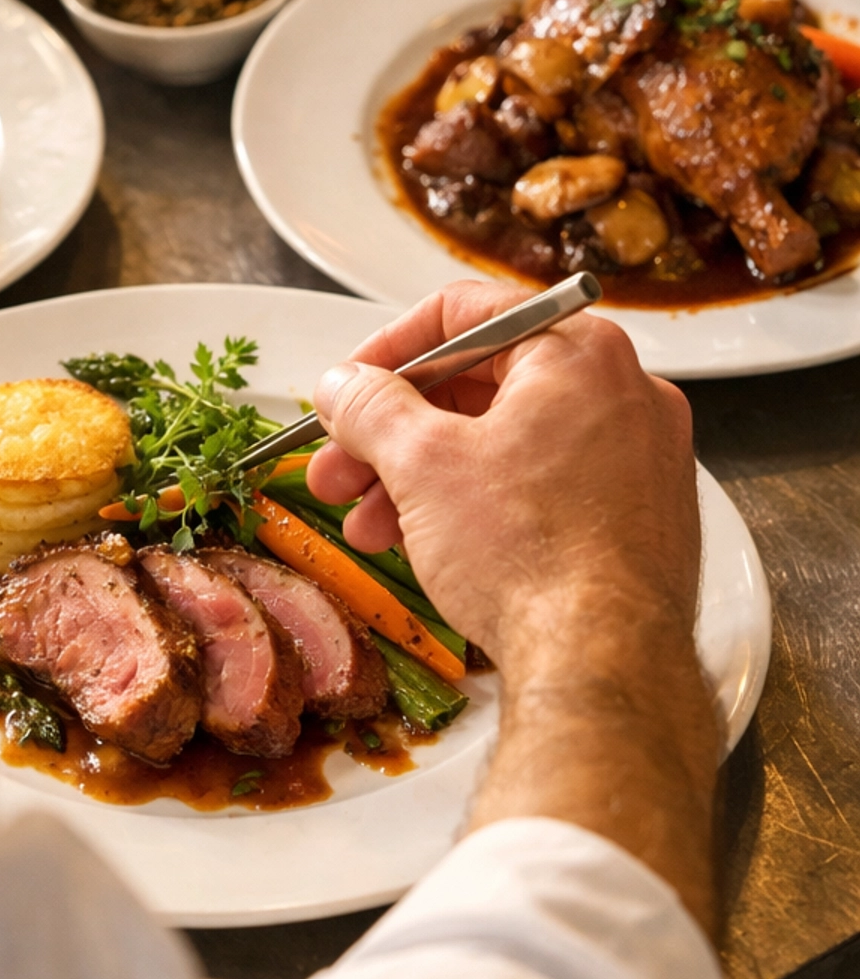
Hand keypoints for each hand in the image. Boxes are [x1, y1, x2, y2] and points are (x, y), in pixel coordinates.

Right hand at [305, 281, 700, 684]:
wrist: (605, 664)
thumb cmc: (532, 556)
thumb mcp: (420, 463)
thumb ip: (369, 407)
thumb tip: (343, 385)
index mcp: (579, 352)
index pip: (465, 314)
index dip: (387, 350)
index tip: (348, 387)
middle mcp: (622, 393)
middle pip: (482, 386)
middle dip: (394, 433)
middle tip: (341, 465)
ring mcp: (638, 458)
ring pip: (507, 445)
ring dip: (425, 477)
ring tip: (367, 523)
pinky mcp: (637, 517)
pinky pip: (542, 487)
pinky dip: (481, 505)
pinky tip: (426, 545)